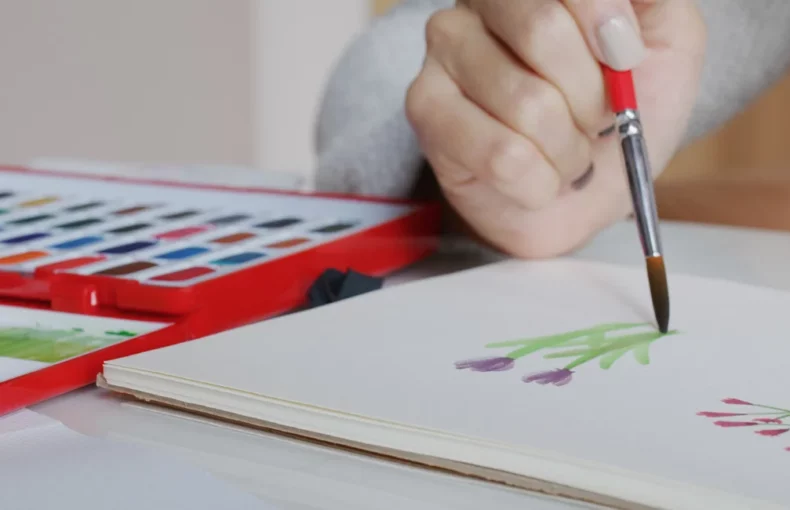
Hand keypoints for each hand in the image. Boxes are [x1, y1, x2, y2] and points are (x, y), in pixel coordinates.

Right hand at [405, 0, 704, 257]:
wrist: (589, 196)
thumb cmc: (619, 116)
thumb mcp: (665, 46)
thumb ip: (653, 2)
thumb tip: (618, 1)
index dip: (605, 22)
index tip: (624, 60)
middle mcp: (476, 5)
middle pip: (542, 29)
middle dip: (590, 95)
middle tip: (596, 121)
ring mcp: (442, 56)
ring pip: (526, 103)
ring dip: (568, 149)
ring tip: (568, 155)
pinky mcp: (426, 110)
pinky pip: (501, 154)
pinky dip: (540, 182)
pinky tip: (538, 179)